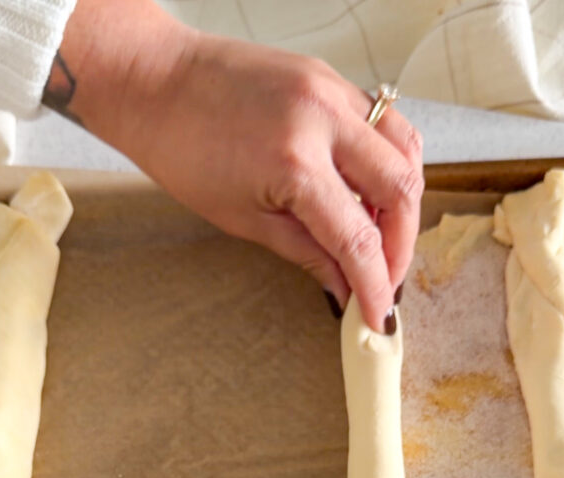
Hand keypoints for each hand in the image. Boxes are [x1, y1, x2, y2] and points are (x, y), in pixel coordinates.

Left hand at [45, 0, 423, 331]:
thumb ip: (306, 252)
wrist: (157, 84)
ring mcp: (333, 89)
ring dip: (405, 201)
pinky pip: (386, 121)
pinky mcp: (333, 76)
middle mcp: (324, 120)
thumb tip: (344, 285)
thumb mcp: (244, 219)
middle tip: (387, 277)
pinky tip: (372, 190)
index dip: (375, 284)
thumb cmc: (184, 150)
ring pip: (406, 149)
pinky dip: (390, 160)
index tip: (379, 314)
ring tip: (384, 236)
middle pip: (401, 190)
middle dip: (402, 246)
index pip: (357, 238)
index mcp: (294, 164)